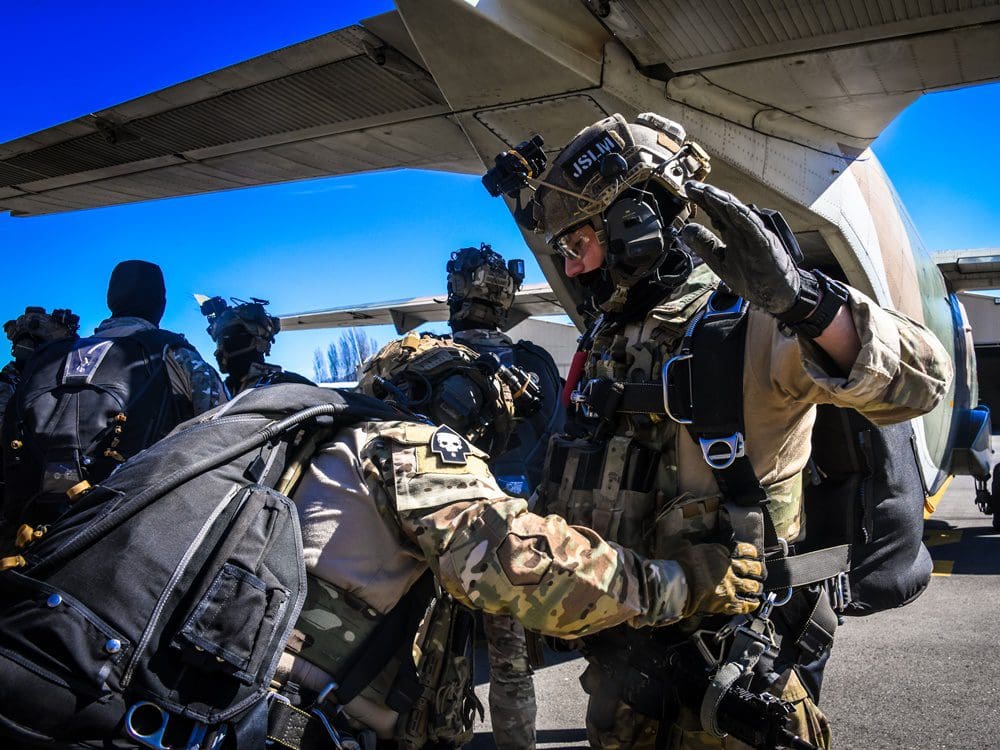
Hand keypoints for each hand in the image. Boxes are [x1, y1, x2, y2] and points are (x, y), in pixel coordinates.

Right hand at [674, 542, 763, 616]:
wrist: (679, 584)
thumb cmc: (681, 565)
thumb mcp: (684, 547)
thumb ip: (688, 544)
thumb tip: (683, 541)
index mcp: (719, 553)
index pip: (742, 550)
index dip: (749, 551)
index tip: (753, 553)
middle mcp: (729, 569)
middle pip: (751, 568)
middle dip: (756, 569)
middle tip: (758, 570)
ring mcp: (730, 586)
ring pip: (751, 586)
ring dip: (755, 587)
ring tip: (756, 587)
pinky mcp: (727, 602)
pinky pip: (744, 605)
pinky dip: (751, 605)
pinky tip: (754, 604)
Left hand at [680, 181, 802, 316]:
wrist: (778, 294)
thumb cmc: (753, 277)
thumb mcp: (720, 262)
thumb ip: (705, 246)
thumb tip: (686, 230)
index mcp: (734, 234)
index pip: (716, 212)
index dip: (702, 201)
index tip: (687, 191)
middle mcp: (744, 230)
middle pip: (725, 208)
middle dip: (708, 196)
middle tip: (691, 185)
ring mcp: (756, 235)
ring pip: (738, 214)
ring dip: (723, 202)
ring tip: (708, 191)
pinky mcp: (766, 244)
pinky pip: (753, 228)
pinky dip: (742, 216)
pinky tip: (730, 207)